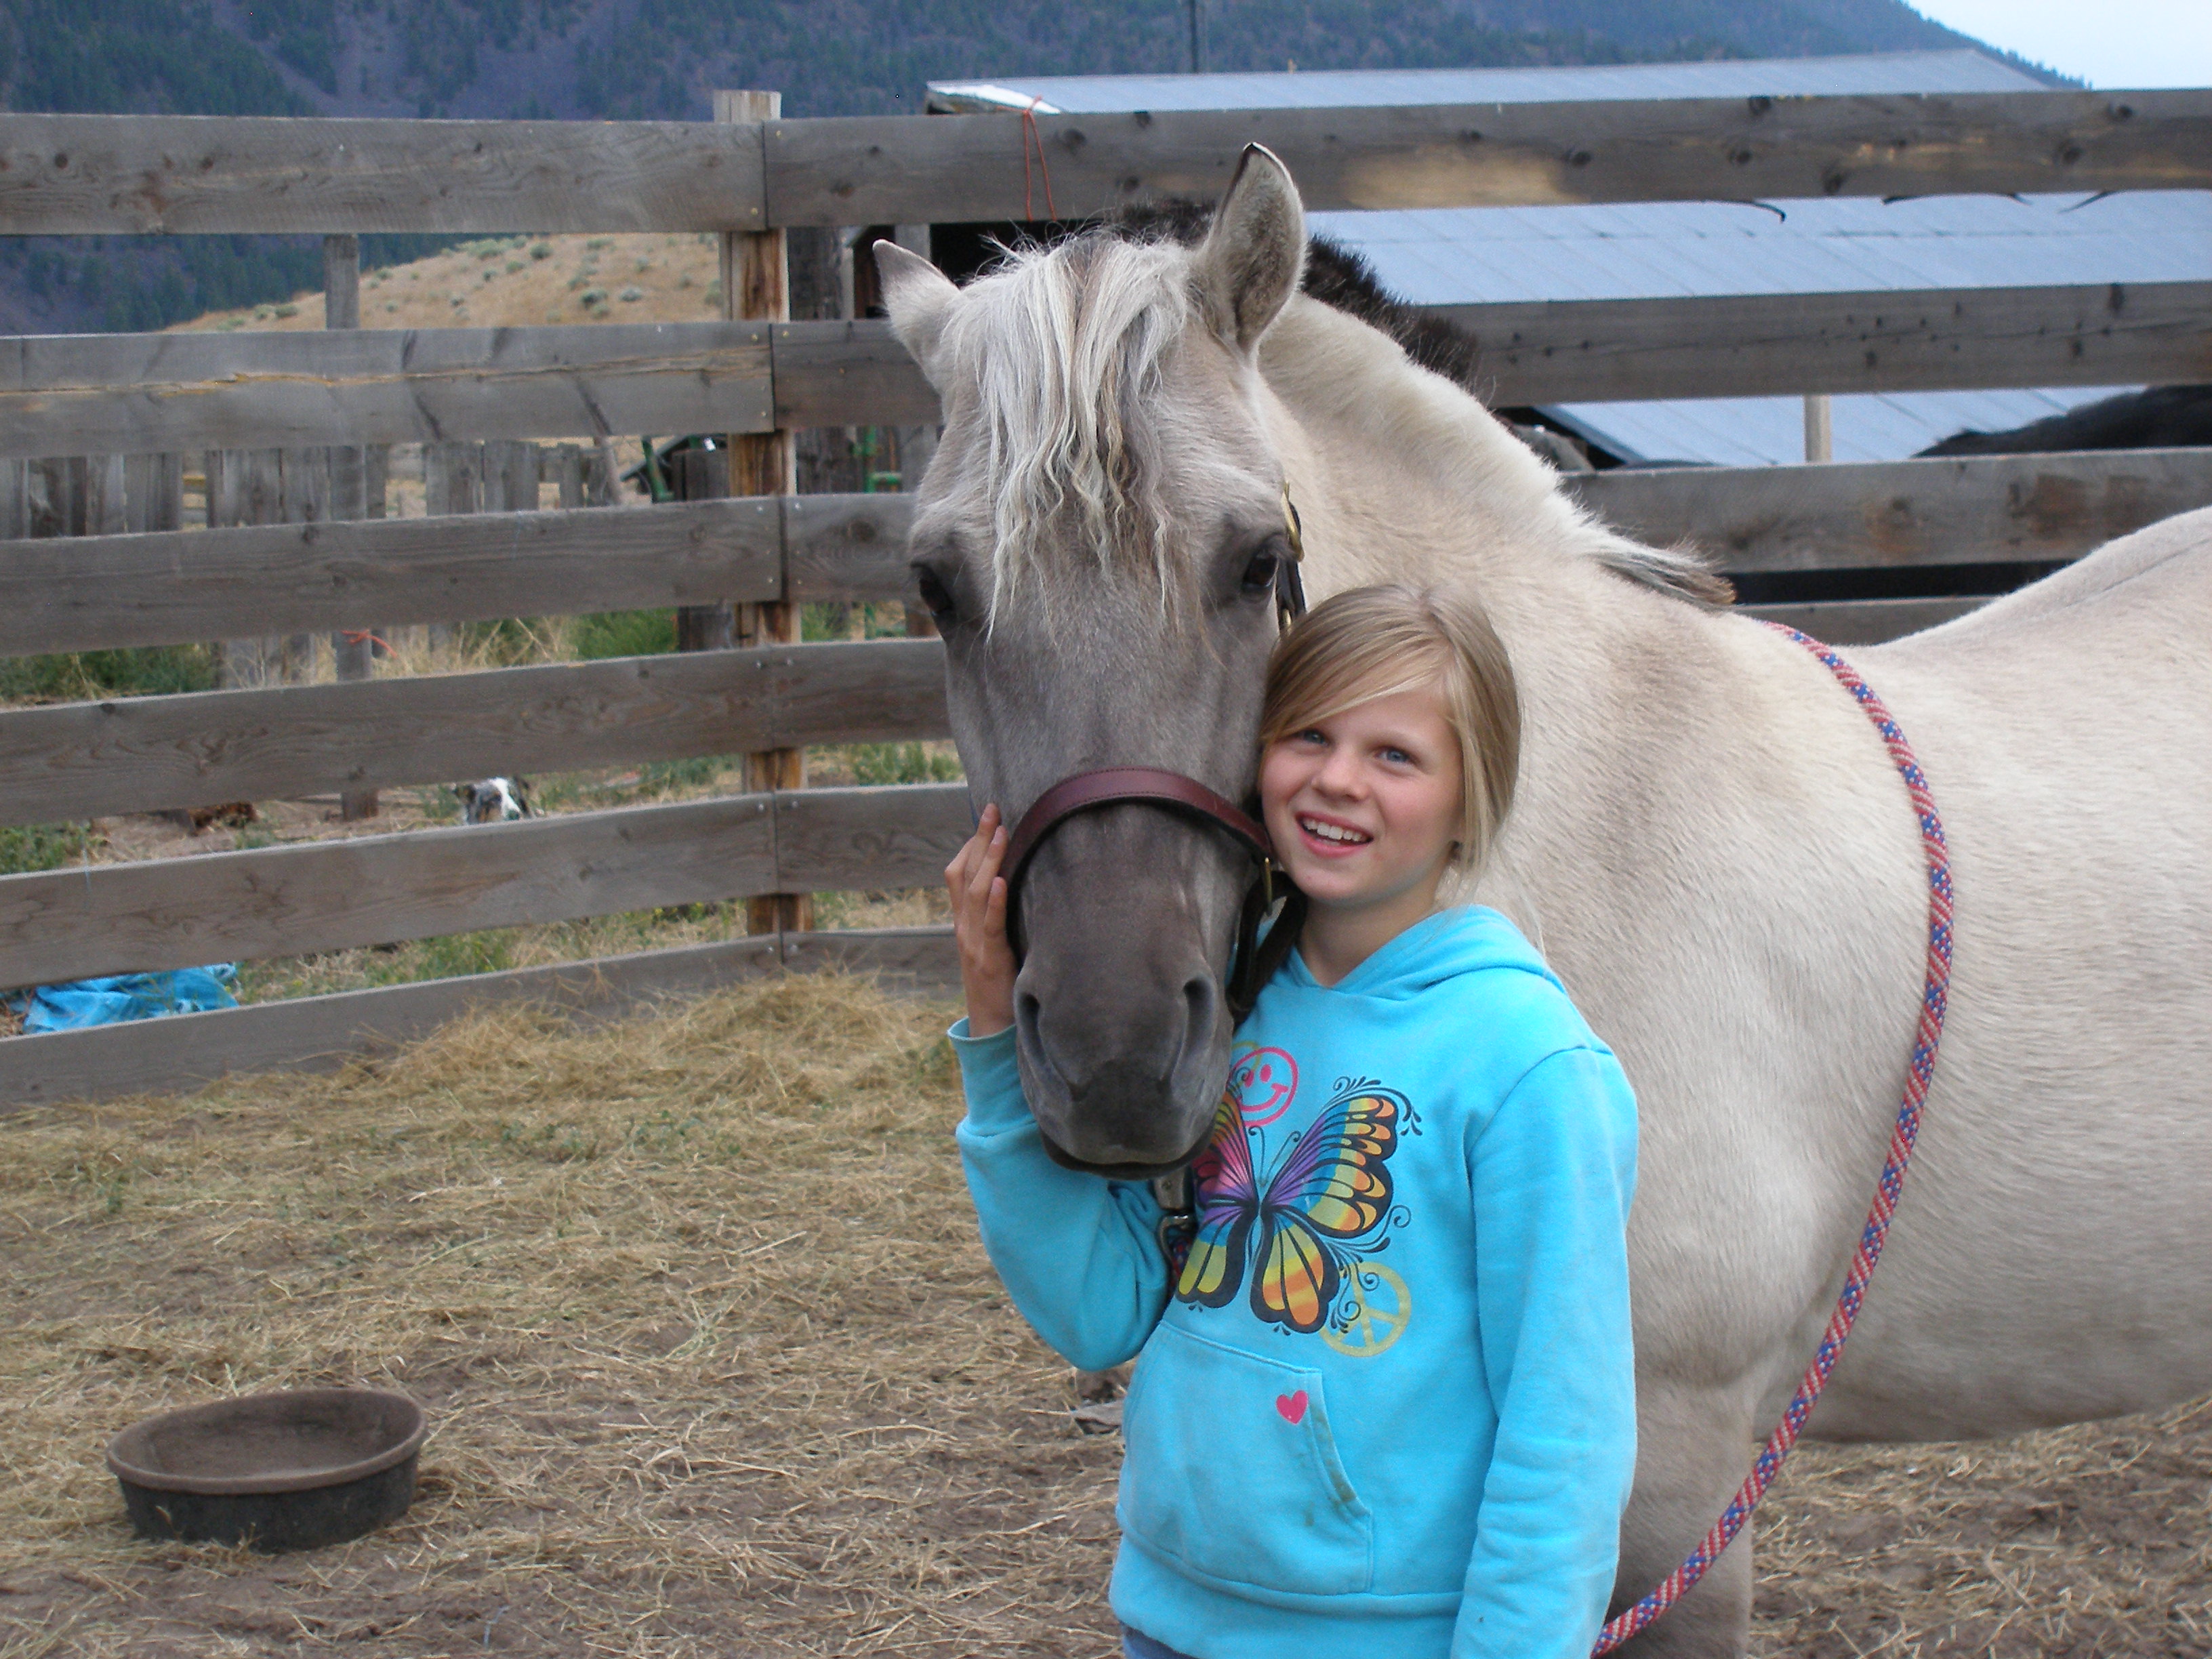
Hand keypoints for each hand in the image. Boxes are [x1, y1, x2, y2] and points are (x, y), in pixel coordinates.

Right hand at [946, 803, 1016, 1037]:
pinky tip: (1001, 881)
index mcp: (963, 921)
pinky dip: (994, 902)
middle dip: (979, 840)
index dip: (970, 844)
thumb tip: (1015, 881)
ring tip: (1001, 833)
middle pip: (965, 874)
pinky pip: (990, 925)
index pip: (958, 874)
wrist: (990, 1024)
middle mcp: (963, 926)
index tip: (987, 817)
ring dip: (989, 860)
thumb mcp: (992, 942)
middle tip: (993, 809)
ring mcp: (974, 942)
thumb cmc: (998, 981)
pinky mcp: (990, 958)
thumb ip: (996, 915)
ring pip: (976, 893)